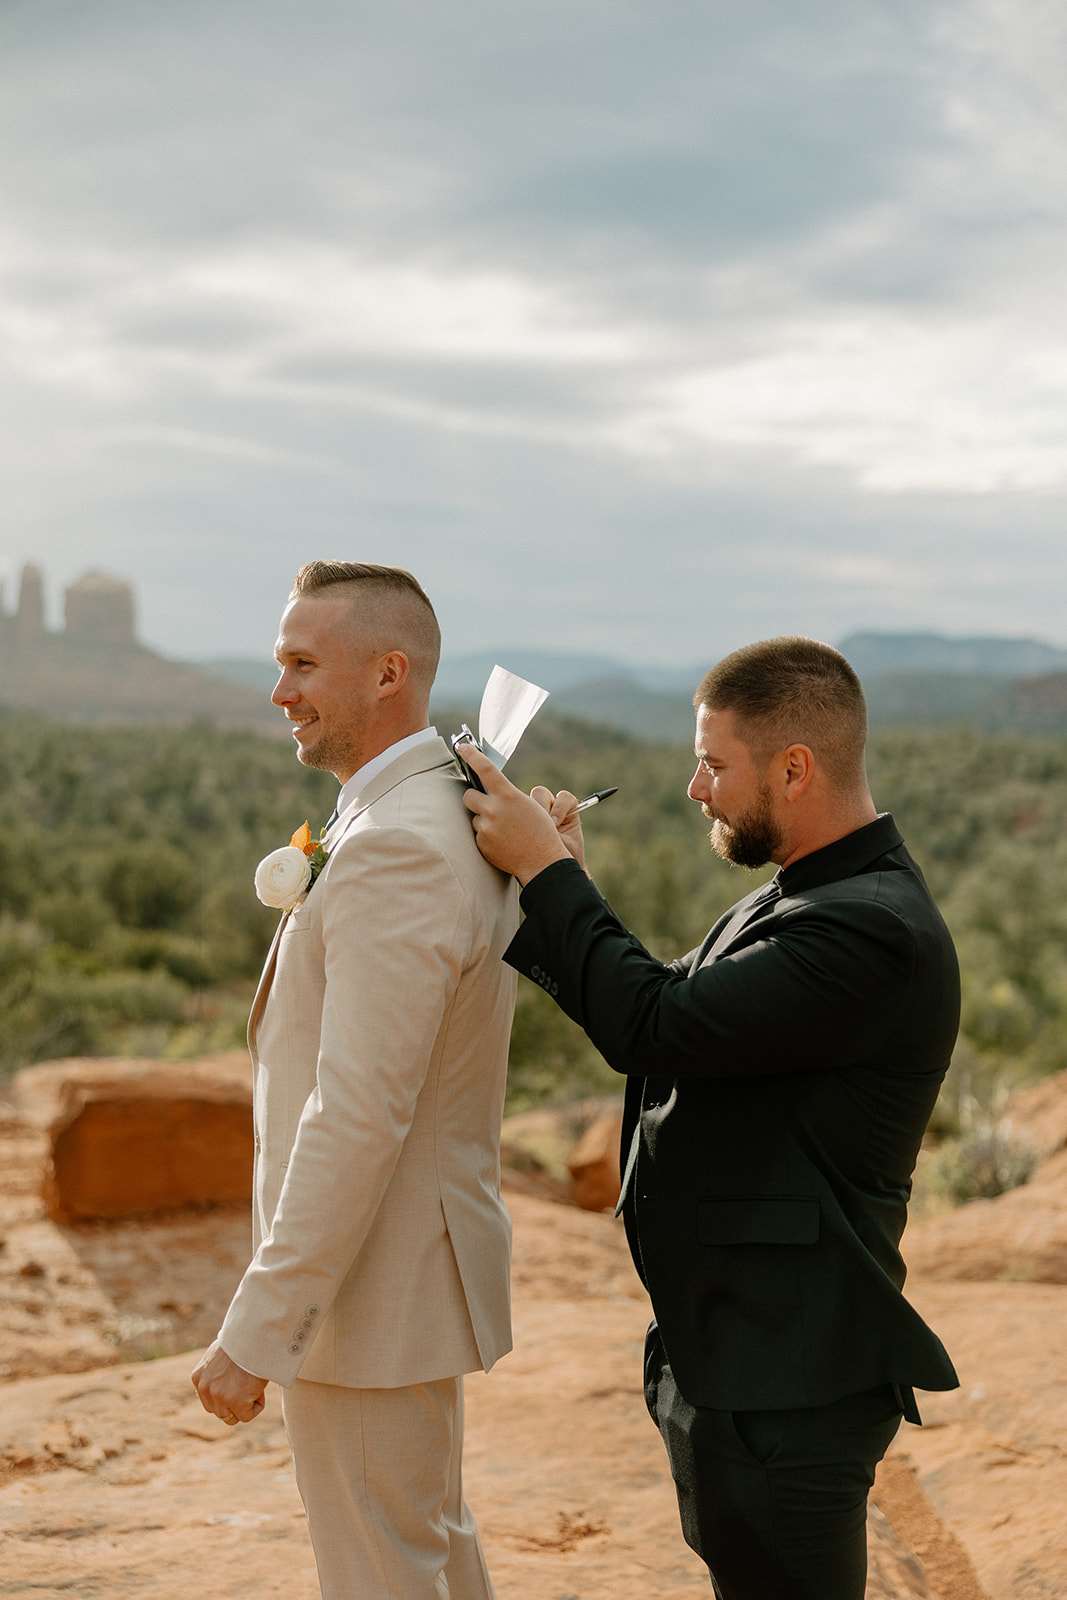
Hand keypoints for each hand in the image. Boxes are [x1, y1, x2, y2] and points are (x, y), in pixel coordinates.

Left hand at [191, 1340, 267, 1425]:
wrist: (253, 1335)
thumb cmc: (243, 1340)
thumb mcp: (220, 1356)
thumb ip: (215, 1372)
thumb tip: (223, 1381)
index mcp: (198, 1377)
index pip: (209, 1400)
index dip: (227, 1394)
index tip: (239, 1380)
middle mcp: (205, 1388)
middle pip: (219, 1411)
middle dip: (234, 1403)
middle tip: (247, 1384)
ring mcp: (219, 1396)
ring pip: (232, 1417)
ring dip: (245, 1405)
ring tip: (254, 1385)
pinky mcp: (235, 1402)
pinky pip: (247, 1416)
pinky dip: (257, 1405)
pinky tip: (260, 1388)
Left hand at [461, 744, 584, 883]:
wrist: (542, 861)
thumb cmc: (540, 832)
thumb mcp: (529, 806)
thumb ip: (506, 797)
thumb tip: (488, 792)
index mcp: (508, 795)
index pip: (485, 768)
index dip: (472, 755)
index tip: (462, 747)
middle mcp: (494, 809)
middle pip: (469, 796)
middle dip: (473, 798)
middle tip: (484, 804)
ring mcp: (486, 827)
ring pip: (475, 817)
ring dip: (484, 821)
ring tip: (503, 831)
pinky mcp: (482, 843)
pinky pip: (479, 835)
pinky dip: (488, 837)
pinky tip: (503, 843)